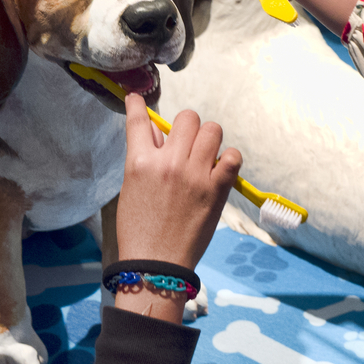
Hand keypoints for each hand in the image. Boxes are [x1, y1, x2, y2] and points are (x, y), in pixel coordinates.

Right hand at [115, 94, 240, 272]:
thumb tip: (161, 137)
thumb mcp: (131, 189)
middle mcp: (169, 163)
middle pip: (187, 118)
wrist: (156, 263)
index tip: (137, 99)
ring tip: (204, 156)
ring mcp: (194, 175)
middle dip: (187, 127)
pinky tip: (219, 169)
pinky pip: (232, 156)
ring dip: (209, 139)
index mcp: (140, 162)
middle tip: (186, 144)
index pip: (139, 121)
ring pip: (212, 130)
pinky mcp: (216, 189)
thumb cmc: (139, 230)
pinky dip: (228, 159)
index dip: (137, 105)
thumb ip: (145, 159)